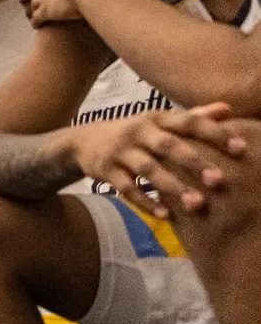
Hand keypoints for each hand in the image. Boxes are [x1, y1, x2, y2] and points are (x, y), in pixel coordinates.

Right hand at [68, 104, 246, 215]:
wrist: (82, 141)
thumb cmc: (133, 133)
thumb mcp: (158, 121)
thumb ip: (192, 116)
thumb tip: (228, 108)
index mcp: (157, 118)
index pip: (189, 122)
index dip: (215, 133)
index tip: (241, 148)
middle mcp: (138, 131)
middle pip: (169, 146)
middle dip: (195, 163)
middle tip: (219, 181)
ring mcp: (121, 151)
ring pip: (148, 169)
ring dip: (173, 187)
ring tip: (196, 204)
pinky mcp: (106, 170)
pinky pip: (126, 188)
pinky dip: (145, 202)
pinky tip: (165, 214)